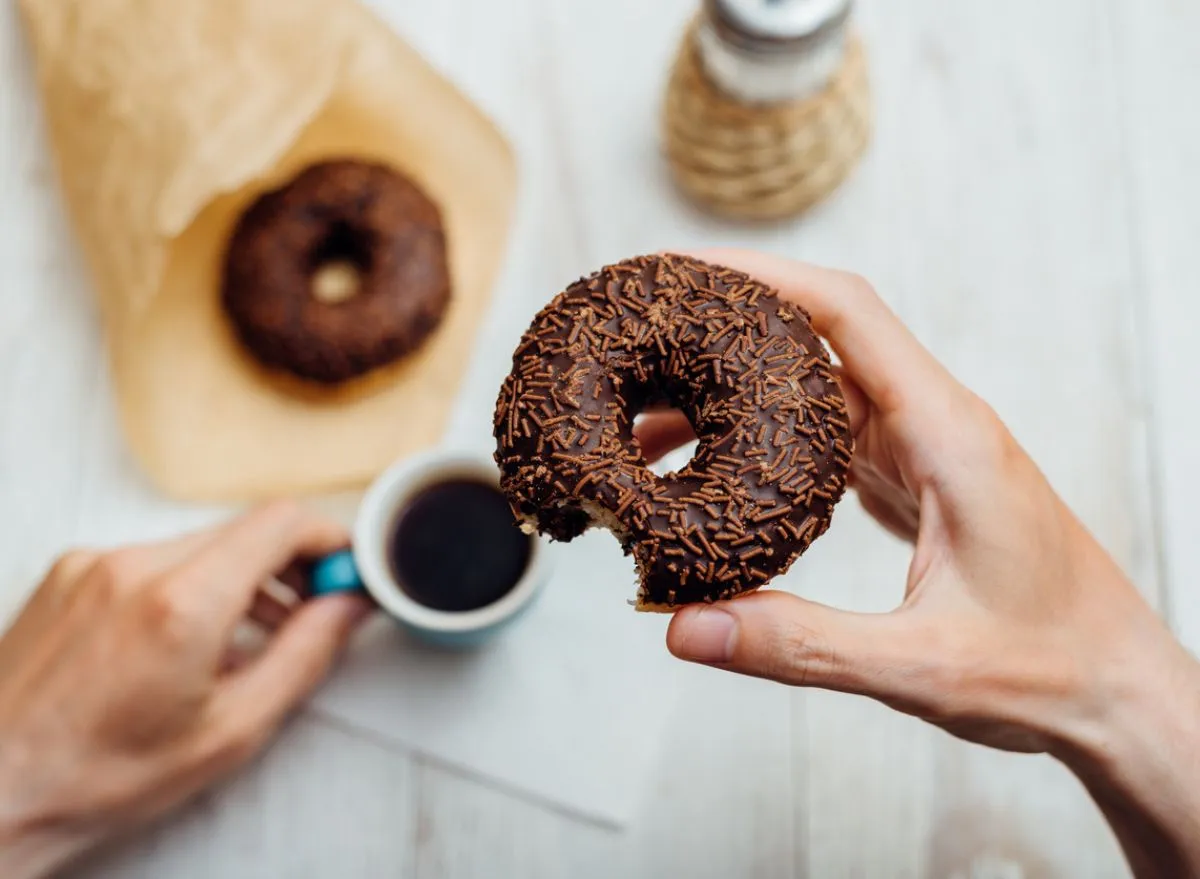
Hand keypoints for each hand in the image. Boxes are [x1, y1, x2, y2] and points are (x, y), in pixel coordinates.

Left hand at [0, 503, 372, 878]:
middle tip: (314, 607)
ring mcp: (94, 563)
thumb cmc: (99, 777)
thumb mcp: (231, 729)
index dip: (330, 540)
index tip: (346, 571)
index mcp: (181, 603)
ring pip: (200, 543)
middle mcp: (134, 566)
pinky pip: (154, 558)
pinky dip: (190, 583)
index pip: (281, 523)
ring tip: (256, 634)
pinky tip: (191, 639)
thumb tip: (346, 607)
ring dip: (242, 575)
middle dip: (291, 563)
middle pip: (244, 530)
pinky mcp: (69, 572)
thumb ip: (304, 655)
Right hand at [636, 248, 1199, 877]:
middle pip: (818, 340)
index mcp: (948, 434)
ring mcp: (926, 451)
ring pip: (815, 392)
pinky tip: (717, 466)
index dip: (764, 276)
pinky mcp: (916, 483)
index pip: (848, 312)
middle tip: (641, 345)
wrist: (1117, 692)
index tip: (687, 268)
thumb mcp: (918, 666)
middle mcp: (935, 425)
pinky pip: (828, 437)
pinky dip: (765, 439)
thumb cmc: (1049, 670)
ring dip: (737, 395)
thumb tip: (685, 628)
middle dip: (725, 333)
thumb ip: (799, 645)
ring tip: (651, 422)